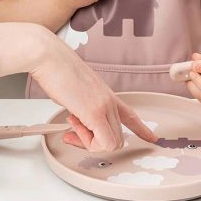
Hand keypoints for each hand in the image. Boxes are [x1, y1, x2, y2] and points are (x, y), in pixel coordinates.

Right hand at [28, 26, 157, 151]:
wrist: (49, 56)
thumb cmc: (55, 68)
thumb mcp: (76, 89)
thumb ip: (83, 105)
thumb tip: (78, 119)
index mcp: (106, 93)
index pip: (130, 114)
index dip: (142, 129)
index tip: (152, 137)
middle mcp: (109, 99)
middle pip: (117, 137)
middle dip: (95, 141)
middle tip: (75, 130)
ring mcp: (103, 105)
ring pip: (111, 143)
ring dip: (89, 141)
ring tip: (72, 122)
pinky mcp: (94, 112)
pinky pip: (102, 143)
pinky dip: (88, 143)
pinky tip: (73, 124)